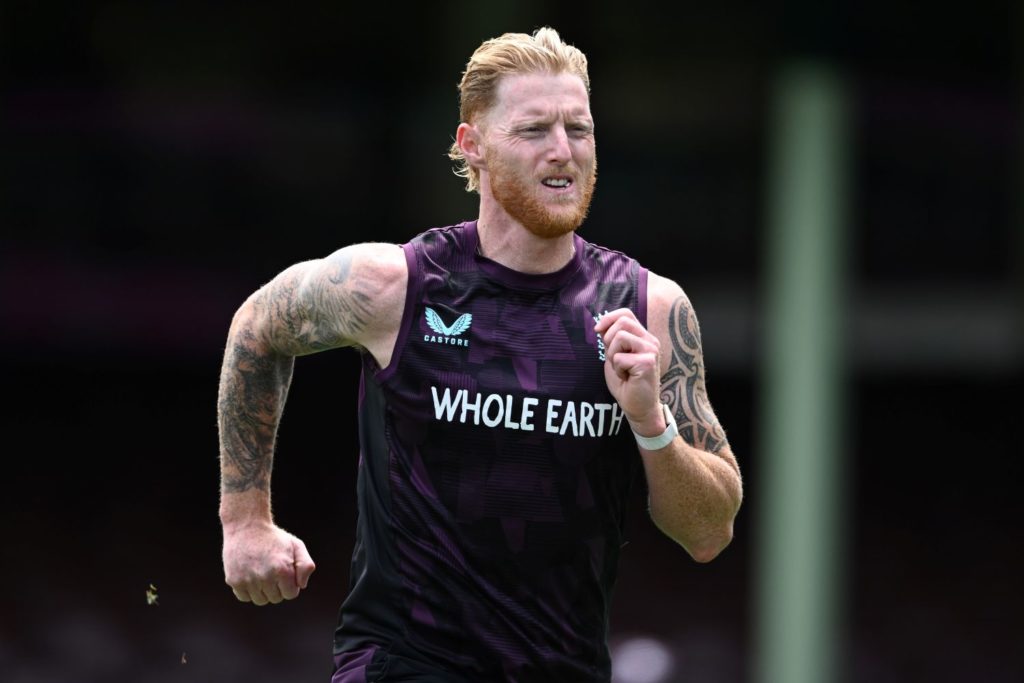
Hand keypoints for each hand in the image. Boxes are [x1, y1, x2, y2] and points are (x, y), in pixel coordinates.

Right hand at [222, 521, 315, 605]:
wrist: (246, 526)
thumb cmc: (274, 537)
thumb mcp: (296, 545)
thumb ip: (306, 566)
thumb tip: (301, 586)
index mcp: (283, 569)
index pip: (290, 594)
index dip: (290, 584)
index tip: (285, 572)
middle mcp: (265, 577)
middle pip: (275, 598)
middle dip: (277, 587)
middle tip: (272, 569)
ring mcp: (248, 580)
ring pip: (260, 600)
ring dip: (263, 590)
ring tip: (261, 572)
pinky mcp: (234, 581)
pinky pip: (245, 597)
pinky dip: (248, 590)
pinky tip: (250, 574)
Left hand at [594, 308, 665, 435]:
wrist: (639, 407)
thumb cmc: (627, 383)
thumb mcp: (614, 356)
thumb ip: (611, 340)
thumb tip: (601, 324)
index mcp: (643, 337)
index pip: (626, 313)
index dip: (608, 318)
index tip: (597, 330)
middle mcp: (650, 341)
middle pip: (623, 321)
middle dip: (608, 339)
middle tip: (612, 358)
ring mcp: (651, 350)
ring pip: (620, 337)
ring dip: (612, 355)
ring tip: (621, 368)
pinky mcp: (647, 362)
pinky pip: (619, 357)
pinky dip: (617, 369)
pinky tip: (626, 377)